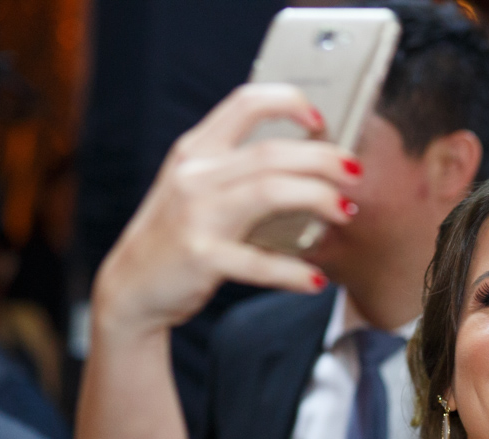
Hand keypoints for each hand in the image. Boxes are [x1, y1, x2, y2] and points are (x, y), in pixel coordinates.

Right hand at [92, 83, 360, 335]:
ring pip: (269, 190)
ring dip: (317, 197)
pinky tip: (316, 280)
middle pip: (271, 151)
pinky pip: (258, 261)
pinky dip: (293, 271)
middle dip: (323, 158)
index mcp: (197, 149)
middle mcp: (195, 174)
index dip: (290, 102)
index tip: (322, 120)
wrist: (133, 286)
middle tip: (355, 173)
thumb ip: (240, 169)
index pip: (246, 103)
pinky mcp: (200, 256)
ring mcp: (195, 214)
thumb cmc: (179, 235)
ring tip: (346, 211)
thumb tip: (310, 164)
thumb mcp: (199, 188)